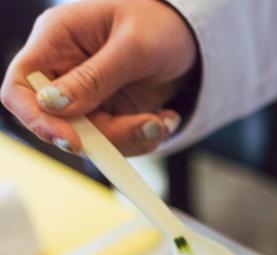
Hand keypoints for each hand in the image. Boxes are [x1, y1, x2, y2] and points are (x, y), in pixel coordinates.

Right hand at [1, 0, 197, 155]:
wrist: (189, 38)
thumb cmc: (159, 25)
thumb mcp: (134, 46)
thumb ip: (95, 76)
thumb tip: (52, 104)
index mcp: (56, 40)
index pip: (20, 86)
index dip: (37, 118)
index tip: (73, 141)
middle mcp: (65, 71)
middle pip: (58, 123)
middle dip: (103, 136)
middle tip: (148, 126)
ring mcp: (86, 96)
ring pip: (91, 139)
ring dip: (130, 139)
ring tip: (162, 121)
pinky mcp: (109, 113)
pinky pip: (116, 141)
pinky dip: (142, 138)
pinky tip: (165, 119)